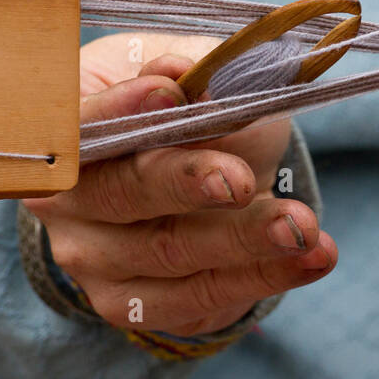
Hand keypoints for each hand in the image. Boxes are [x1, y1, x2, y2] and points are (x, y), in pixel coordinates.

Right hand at [23, 33, 337, 335]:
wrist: (208, 173)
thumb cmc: (192, 108)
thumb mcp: (195, 74)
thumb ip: (193, 73)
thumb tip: (190, 73)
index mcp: (68, 130)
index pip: (78, 122)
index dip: (119, 109)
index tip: (170, 93)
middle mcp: (66, 202)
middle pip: (119, 194)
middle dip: (186, 184)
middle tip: (239, 180)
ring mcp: (96, 260)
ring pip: (169, 254)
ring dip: (244, 240)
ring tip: (304, 226)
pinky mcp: (137, 304)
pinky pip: (199, 299)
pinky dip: (263, 277)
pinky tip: (311, 259)